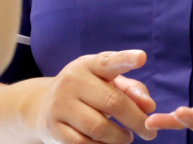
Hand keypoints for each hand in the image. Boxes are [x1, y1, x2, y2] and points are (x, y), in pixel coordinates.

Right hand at [25, 50, 158, 143]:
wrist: (43, 106)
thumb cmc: (87, 93)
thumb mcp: (107, 83)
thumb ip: (132, 90)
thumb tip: (149, 107)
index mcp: (88, 65)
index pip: (108, 61)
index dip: (125, 59)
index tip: (141, 57)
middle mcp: (72, 81)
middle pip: (112, 102)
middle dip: (137, 120)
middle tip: (149, 133)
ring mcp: (61, 104)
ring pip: (99, 127)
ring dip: (119, 137)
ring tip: (126, 137)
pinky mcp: (54, 128)